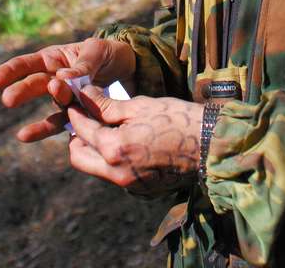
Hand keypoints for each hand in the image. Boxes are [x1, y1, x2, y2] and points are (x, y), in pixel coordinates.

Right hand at [0, 38, 135, 141]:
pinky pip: (58, 122)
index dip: (11, 70)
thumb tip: (61, 77)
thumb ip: (82, 65)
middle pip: (34, 84)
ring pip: (47, 106)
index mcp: (56, 57)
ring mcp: (62, 97)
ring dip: (36, 121)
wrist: (129, 68)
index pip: (29, 63)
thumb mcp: (97, 52)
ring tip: (23, 135)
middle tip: (8, 99)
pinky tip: (28, 138)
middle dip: (21, 91)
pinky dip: (45, 131)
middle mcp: (54, 77)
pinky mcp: (74, 113)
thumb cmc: (108, 53)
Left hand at [67, 85, 202, 195]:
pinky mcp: (141, 189)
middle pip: (79, 157)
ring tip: (103, 126)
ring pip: (96, 168)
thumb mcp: (139, 106)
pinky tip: (124, 140)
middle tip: (85, 117)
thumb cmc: (176, 119)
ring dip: (93, 148)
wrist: (209, 145)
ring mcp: (129, 185)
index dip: (76, 112)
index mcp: (115, 149)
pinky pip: (114, 174)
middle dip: (77, 136)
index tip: (74, 100)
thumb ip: (107, 105)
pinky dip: (111, 158)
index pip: (82, 129)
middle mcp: (117, 173)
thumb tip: (84, 95)